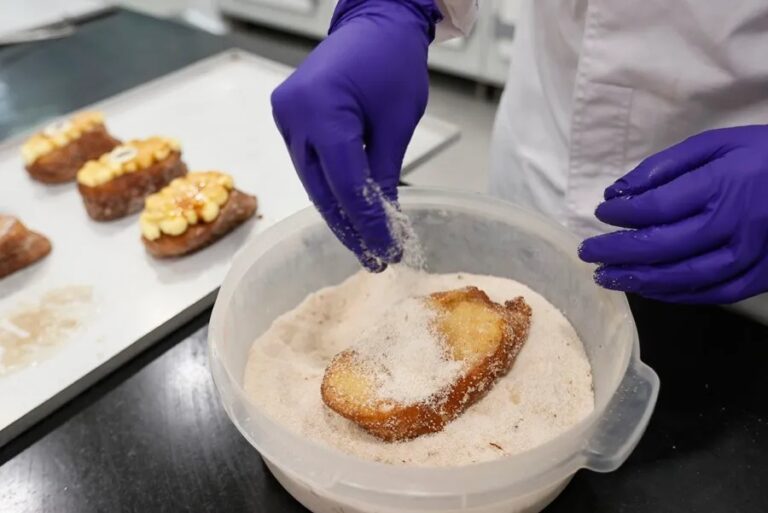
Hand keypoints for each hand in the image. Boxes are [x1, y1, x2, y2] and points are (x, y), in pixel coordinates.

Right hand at [271, 0, 439, 270]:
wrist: (375, 21)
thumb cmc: (393, 61)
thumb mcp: (398, 123)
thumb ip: (385, 175)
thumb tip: (384, 222)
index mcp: (323, 111)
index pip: (346, 185)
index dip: (368, 224)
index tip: (387, 252)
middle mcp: (294, 115)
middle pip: (321, 189)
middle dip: (350, 227)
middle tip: (374, 258)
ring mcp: (286, 115)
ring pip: (312, 180)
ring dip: (338, 211)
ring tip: (365, 241)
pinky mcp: (288, 116)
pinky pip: (308, 162)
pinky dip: (329, 186)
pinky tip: (348, 210)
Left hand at [579, 125, 767, 303]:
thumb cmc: (766, 155)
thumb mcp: (717, 144)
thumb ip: (666, 166)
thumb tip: (619, 191)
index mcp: (722, 185)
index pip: (657, 207)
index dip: (622, 214)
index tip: (602, 213)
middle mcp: (735, 224)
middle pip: (663, 246)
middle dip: (618, 252)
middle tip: (588, 253)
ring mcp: (750, 255)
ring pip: (685, 277)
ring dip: (639, 280)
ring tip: (607, 278)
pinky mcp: (761, 275)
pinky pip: (712, 293)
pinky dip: (676, 295)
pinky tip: (649, 289)